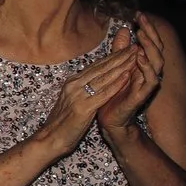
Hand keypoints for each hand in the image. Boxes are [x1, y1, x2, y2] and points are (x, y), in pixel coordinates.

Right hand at [32, 40, 139, 157]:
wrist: (50, 138)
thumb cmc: (62, 123)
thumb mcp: (71, 101)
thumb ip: (82, 90)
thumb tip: (93, 81)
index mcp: (72, 82)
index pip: (96, 66)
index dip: (112, 56)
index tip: (126, 49)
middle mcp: (74, 85)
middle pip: (101, 68)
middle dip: (119, 56)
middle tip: (135, 47)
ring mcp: (78, 95)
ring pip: (104, 77)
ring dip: (121, 66)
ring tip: (135, 57)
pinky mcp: (83, 108)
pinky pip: (104, 94)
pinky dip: (116, 84)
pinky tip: (127, 76)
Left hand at [97, 20, 163, 131]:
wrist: (110, 117)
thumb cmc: (113, 91)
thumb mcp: (115, 66)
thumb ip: (120, 49)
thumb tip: (123, 29)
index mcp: (143, 65)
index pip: (150, 43)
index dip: (147, 28)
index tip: (139, 14)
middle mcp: (148, 73)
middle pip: (157, 50)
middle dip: (151, 33)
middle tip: (142, 19)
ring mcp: (147, 84)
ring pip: (157, 63)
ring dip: (150, 48)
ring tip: (141, 35)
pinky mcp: (142, 95)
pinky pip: (150, 80)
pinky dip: (146, 68)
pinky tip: (139, 57)